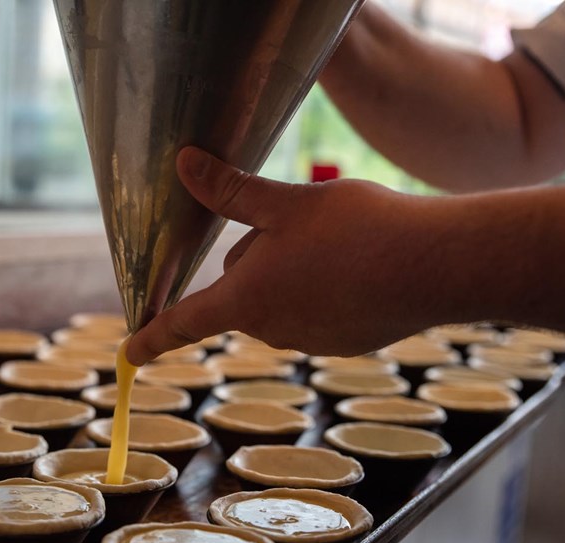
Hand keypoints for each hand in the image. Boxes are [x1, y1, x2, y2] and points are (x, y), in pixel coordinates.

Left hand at [126, 147, 440, 364]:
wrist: (436, 266)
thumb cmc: (356, 230)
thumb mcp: (286, 203)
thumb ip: (231, 192)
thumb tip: (184, 165)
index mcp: (246, 299)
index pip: (184, 323)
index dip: (151, 336)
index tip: (127, 354)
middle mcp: (273, 329)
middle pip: (242, 292)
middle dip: (256, 261)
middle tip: (296, 227)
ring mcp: (310, 340)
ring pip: (281, 299)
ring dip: (292, 274)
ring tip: (336, 245)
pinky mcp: (345, 343)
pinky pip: (316, 312)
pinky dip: (325, 290)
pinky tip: (358, 267)